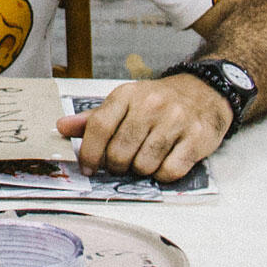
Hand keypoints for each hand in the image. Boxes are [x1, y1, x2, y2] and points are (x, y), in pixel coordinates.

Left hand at [58, 75, 230, 182]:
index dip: (89, 153)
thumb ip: (94, 118)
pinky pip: (170, 171)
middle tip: (123, 163)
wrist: (204, 92)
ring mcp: (175, 120)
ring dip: (141, 170)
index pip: (99, 126)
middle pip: (119, 152)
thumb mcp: (125, 102)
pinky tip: (165, 162)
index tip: (87, 167)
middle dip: (117, 166)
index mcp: (127, 95)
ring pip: (144, 165)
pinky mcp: (196, 137)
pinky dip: (163, 175)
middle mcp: (151, 105)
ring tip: (146, 159)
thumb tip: (61, 127)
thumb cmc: (159, 102)